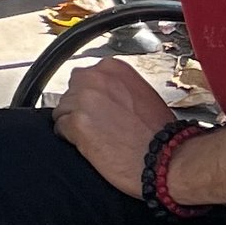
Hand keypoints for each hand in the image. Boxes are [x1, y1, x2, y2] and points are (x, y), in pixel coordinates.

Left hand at [51, 57, 182, 196]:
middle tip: (98, 125)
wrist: (165, 156)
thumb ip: (116, 87)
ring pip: (62, 110)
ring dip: (74, 124)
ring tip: (96, 136)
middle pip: (70, 92)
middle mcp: (95, 78)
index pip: (84, 77)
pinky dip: (70, 138)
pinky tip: (88, 144)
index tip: (98, 108)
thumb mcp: (140, 93)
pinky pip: (60, 129)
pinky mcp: (76, 124)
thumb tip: (101, 94)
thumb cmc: (159, 131)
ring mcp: (84, 100)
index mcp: (112, 68)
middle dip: (79, 108)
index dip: (90, 97)